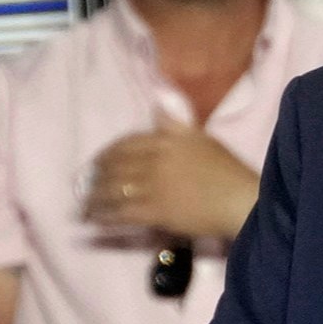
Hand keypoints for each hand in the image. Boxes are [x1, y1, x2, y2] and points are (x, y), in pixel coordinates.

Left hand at [84, 117, 259, 243]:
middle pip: (115, 167)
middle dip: (95, 176)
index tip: (97, 161)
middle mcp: (155, 160)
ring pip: (114, 190)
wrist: (240, 200)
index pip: (126, 143)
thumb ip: (175, 123)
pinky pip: (123, 213)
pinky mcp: (156, 211)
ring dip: (94, 198)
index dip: (107, 153)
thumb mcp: (201, 137)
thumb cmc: (227, 170)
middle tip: (82, 185)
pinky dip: (105, 215)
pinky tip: (95, 219)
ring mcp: (154, 186)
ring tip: (83, 204)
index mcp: (166, 139)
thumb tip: (157, 104)